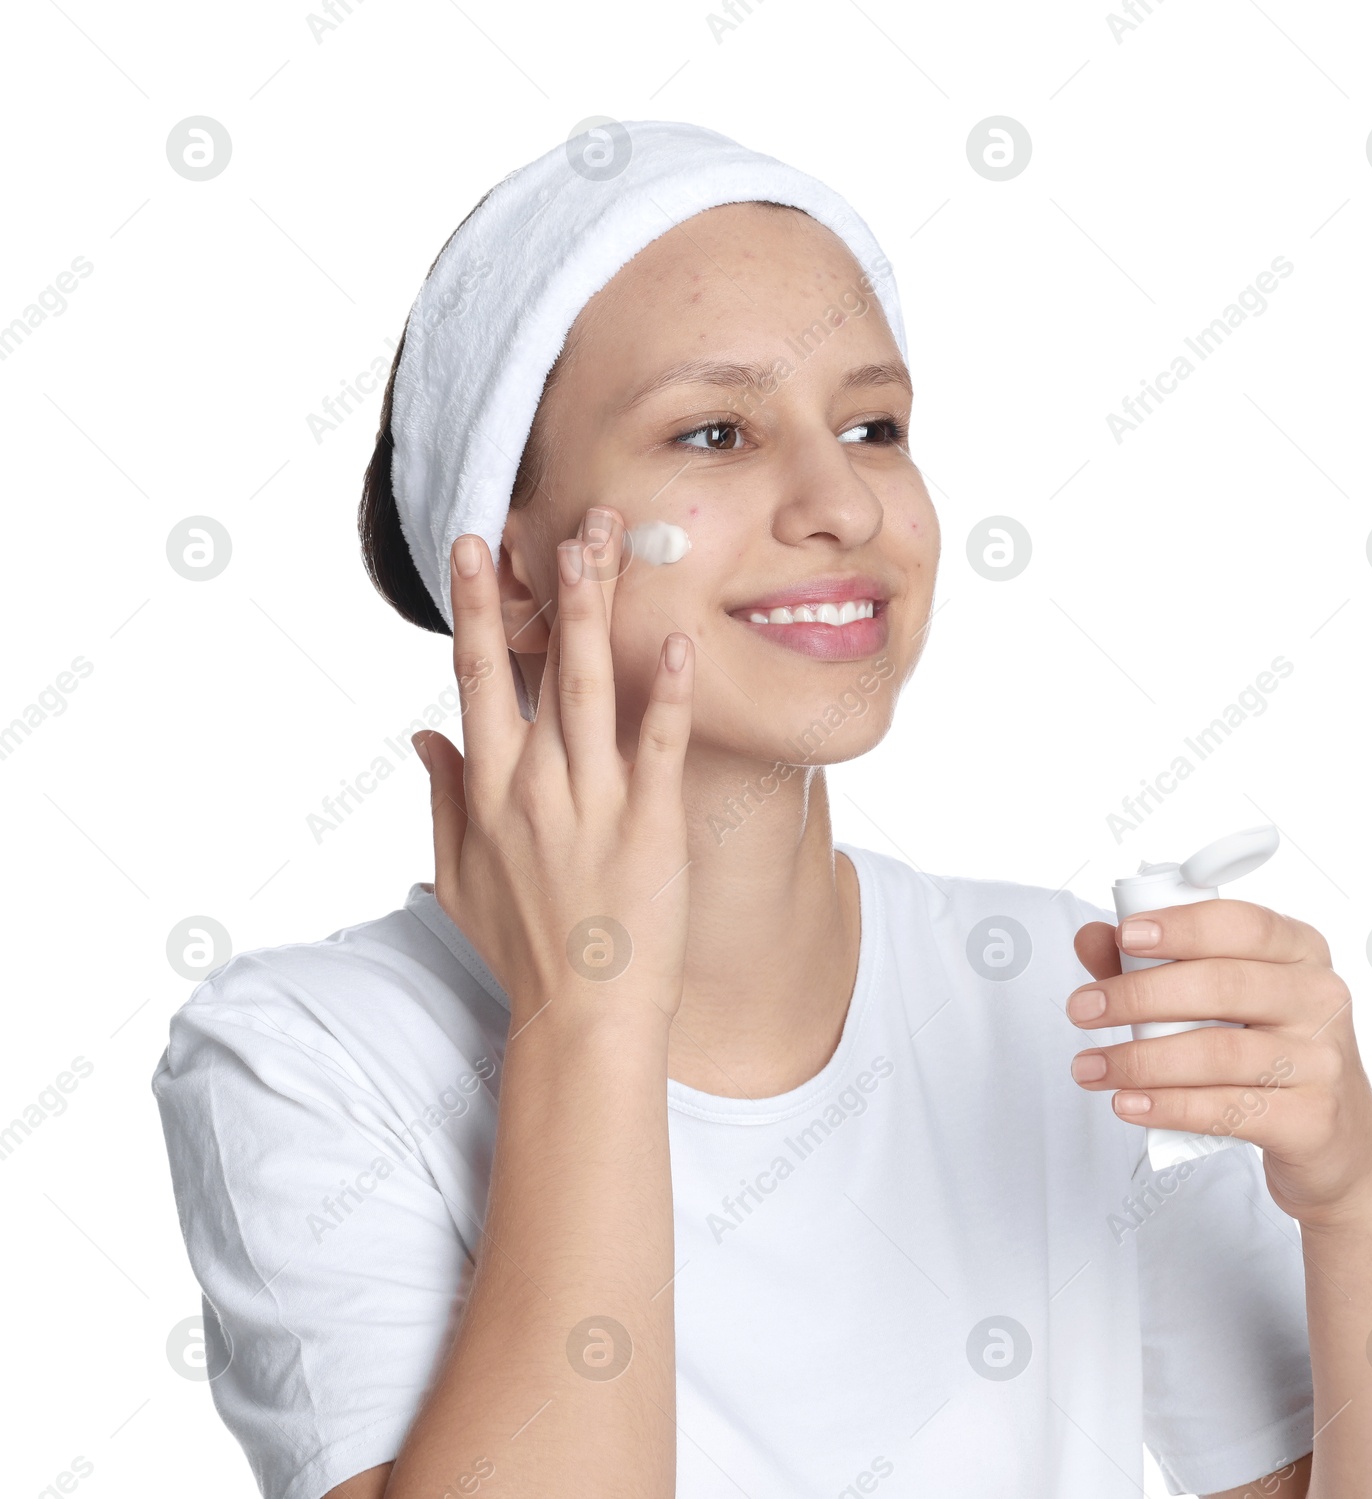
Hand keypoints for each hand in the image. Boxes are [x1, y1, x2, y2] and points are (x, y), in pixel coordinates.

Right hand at [411, 506, 695, 1031]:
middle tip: (563, 517)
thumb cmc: (522, 950)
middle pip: (537, 666)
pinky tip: (679, 641)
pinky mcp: (651, 825)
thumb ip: (440, 798)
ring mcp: (594, 803)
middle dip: (548, 586)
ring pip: (592, 689)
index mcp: (487, 792)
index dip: (477, 609)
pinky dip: (667, 694)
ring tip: (612, 546)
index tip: (475, 547)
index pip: (476, 680)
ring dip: (599, 612)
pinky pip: (661, 747)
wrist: (582, 1019)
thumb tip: (423, 733)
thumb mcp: (458, 876)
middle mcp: (535, 787)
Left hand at [1069, 903, 1371, 1226]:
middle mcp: (1320, 997)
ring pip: (1218, 1052)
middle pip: (1222, 986)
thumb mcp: (1220, 1001)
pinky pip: (1227, 1109)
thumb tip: (1090, 937)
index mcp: (1300, 951)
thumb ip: (1150, 964)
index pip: (1242, 924)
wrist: (1334, 1141)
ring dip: (1140, 1060)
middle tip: (1082, 1009)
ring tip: (1089, 1067)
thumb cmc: (1263, 1051)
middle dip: (1139, 996)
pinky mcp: (1312, 1118)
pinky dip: (1168, 1106)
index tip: (1124, 935)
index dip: (1181, 927)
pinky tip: (1127, 1103)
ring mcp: (1321, 1060)